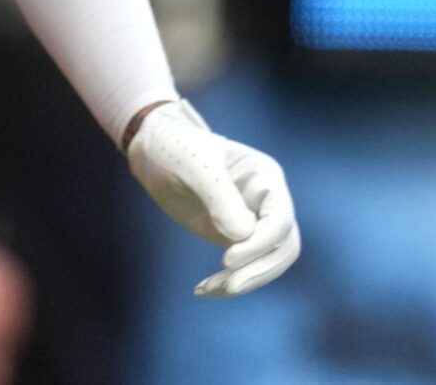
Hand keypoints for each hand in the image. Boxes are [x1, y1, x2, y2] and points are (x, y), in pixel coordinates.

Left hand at [126, 100, 300, 295]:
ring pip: (267, 261)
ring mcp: (253, 219)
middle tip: (228, 286)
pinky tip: (202, 289)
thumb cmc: (174, 147)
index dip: (260, 243)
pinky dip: (228, 281)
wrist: (153, 148)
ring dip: (245, 280)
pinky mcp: (236, 236)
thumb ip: (218, 195)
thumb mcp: (193, 164)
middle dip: (258, 270)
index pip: (280, 220)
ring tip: (207, 289)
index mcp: (264, 176)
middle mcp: (266, 200)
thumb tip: (242, 235)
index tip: (227, 259)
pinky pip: (245, 266)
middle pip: (283, 247)